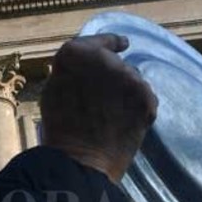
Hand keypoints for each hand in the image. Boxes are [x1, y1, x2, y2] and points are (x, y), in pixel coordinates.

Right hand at [39, 34, 157, 181]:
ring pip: (133, 82)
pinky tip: (125, 124)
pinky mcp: (147, 99)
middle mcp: (106, 60)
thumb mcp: (54, 89)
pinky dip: (139, 109)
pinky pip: (146, 99)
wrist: (80, 161)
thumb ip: (74, 71)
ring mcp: (130, 78)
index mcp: (76, 54)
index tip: (123, 44)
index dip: (110, 42)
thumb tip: (90, 68)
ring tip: (114, 116)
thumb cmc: (60, 129)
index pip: (98, 41)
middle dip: (114, 78)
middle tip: (105, 100)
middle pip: (117, 64)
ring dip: (127, 93)